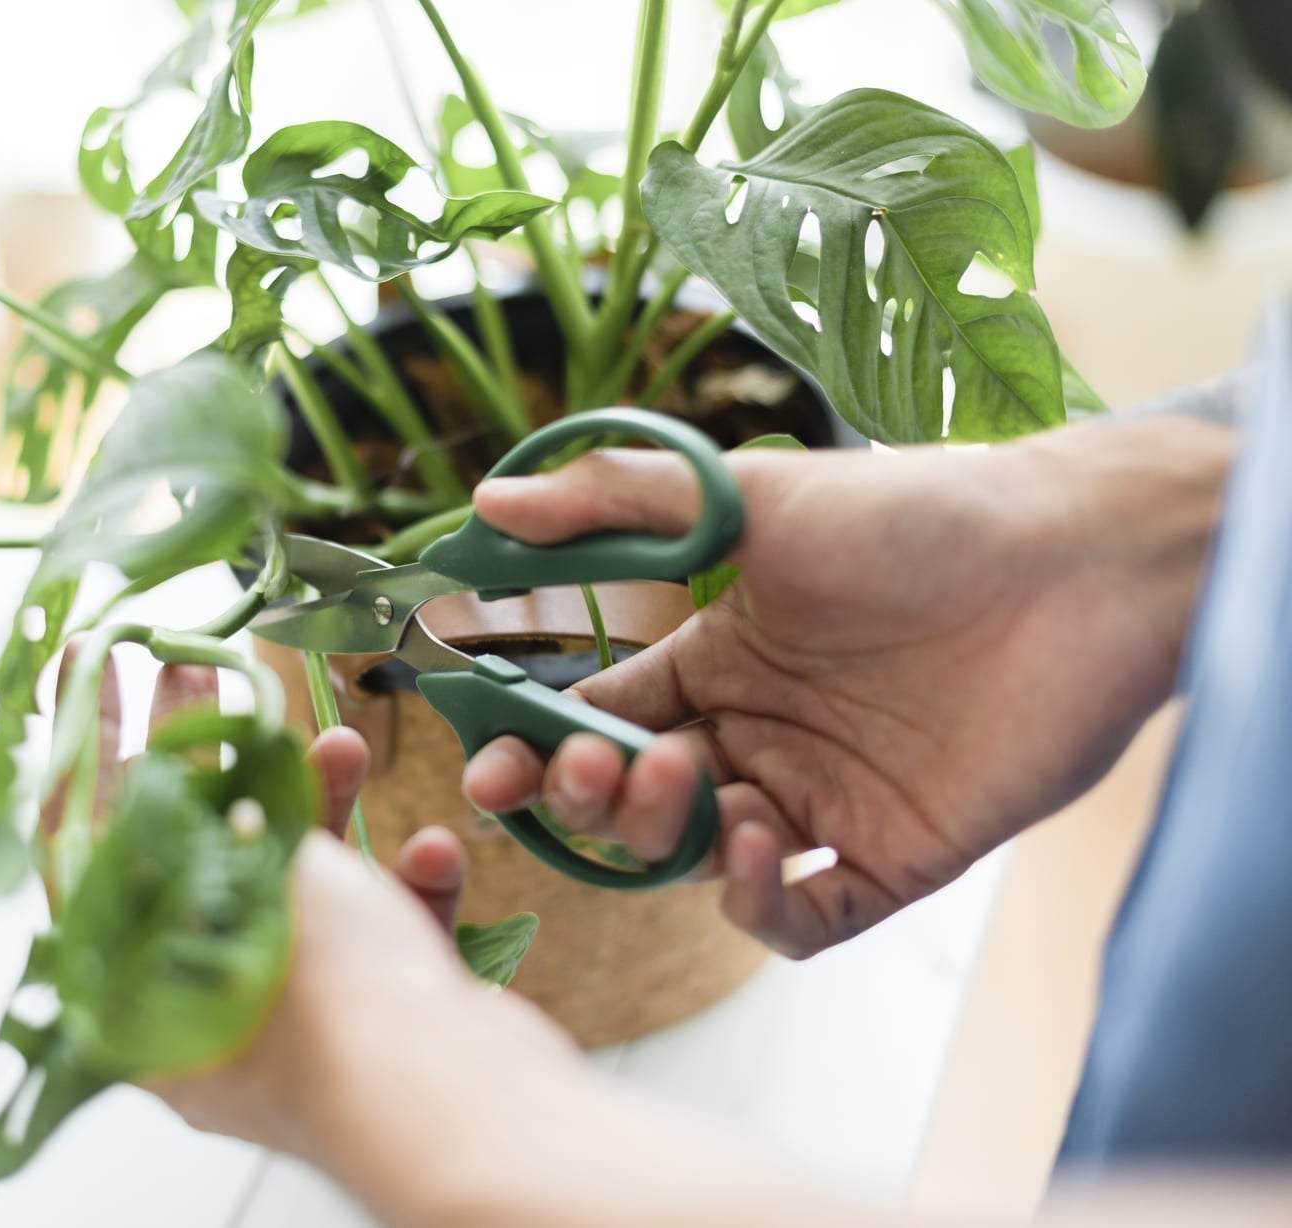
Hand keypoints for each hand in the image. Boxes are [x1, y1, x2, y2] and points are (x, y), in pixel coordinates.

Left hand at [55, 648, 576, 1161]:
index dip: (84, 752)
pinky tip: (431, 851)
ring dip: (324, 811)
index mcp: (140, 997)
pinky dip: (406, 891)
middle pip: (195, 859)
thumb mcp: (245, 879)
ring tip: (345, 747)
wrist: (455, 1105)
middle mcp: (210, 1013)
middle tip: (206, 675)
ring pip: (297, 891)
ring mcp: (299, 1022)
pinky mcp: (380, 1026)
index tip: (92, 668)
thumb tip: (186, 771)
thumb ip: (214, 820)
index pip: (85, 851)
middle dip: (215, 761)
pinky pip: (382, 939)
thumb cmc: (326, 1012)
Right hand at [465, 416, 1230, 957]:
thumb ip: (616, 501)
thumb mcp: (749, 495)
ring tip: (693, 782)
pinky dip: (763, 902)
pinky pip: (802, 916)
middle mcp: (758, 738)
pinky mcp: (894, 856)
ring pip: (705, 863)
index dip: (537, 750)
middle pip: (637, 804)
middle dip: (596, 799)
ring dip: (673, 839)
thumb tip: (487, 508)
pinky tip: (760, 843)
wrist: (1073, 561)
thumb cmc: (914, 515)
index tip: (489, 764)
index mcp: (715, 663)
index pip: (597, 722)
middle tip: (601, 765)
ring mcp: (823, 801)